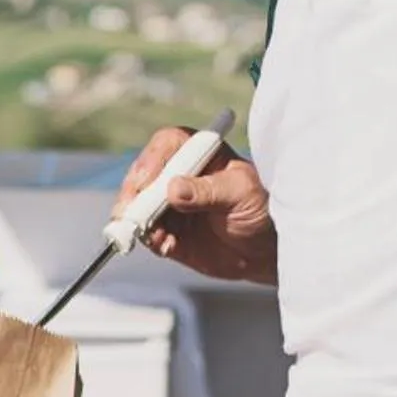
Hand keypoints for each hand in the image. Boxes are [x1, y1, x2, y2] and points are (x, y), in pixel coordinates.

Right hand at [116, 126, 276, 285]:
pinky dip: (152, 240)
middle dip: (134, 195)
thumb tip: (173, 190)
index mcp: (200, 152)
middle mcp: (179, 174)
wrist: (265, 251)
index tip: (147, 183)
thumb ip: (208, 191)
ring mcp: (169, 204)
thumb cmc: (261, 209)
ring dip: (139, 221)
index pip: (167, 145)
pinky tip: (167, 246)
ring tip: (154, 236)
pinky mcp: (167, 231)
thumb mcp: (241, 194)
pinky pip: (149, 234)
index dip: (152, 160)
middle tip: (132, 214)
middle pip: (143, 175)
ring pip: (139, 206)